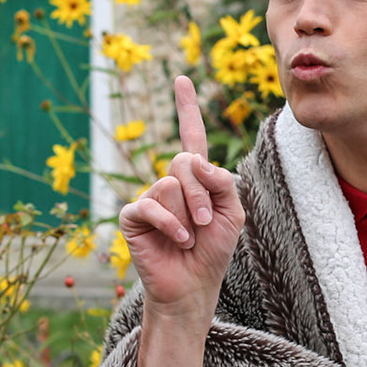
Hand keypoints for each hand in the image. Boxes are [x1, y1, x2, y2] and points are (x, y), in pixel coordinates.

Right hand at [117, 76, 244, 328]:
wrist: (194, 286)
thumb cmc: (213, 250)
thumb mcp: (233, 213)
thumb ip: (222, 182)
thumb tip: (193, 160)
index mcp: (195, 179)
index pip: (191, 137)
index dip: (187, 108)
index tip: (182, 79)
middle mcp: (169, 183)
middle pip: (183, 162)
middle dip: (201, 194)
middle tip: (207, 223)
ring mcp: (149, 198)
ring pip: (169, 186)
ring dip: (188, 215)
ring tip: (190, 237)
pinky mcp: (133, 218)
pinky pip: (151, 207)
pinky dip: (171, 226)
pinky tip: (178, 241)